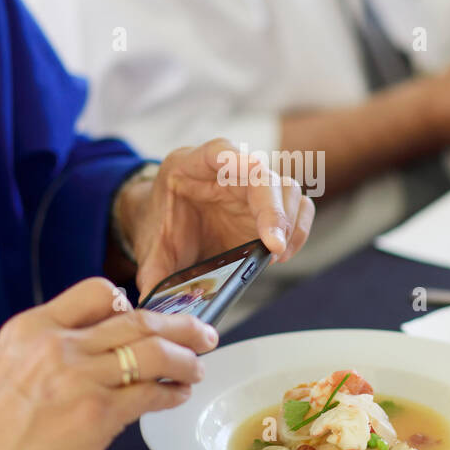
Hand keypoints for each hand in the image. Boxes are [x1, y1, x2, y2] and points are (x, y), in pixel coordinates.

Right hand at [0, 278, 215, 449]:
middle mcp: (59, 344)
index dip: (133, 303)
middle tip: (203, 333)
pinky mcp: (97, 414)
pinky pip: (150, 393)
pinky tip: (177, 396)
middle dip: (180, 325)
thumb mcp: (12, 365)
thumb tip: (106, 356)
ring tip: (197, 367)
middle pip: (137, 319)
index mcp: (33, 326)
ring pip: (153, 351)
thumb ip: (56, 350)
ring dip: (185, 359)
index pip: (97, 292)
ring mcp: (80, 378)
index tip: (151, 316)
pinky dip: (172, 393)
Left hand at [119, 139, 315, 296]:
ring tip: (276, 254)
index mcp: (190, 166)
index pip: (217, 151)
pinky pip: (298, 209)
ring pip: (287, 189)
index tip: (254, 167)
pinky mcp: (270, 208)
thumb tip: (153, 298)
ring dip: (290, 222)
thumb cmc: (161, 225)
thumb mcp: (151, 247)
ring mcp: (253, 188)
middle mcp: (229, 170)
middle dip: (272, 209)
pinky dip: (298, 231)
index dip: (236, 158)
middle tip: (273, 245)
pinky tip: (280, 255)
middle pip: (261, 175)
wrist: (167, 226)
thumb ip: (152, 271)